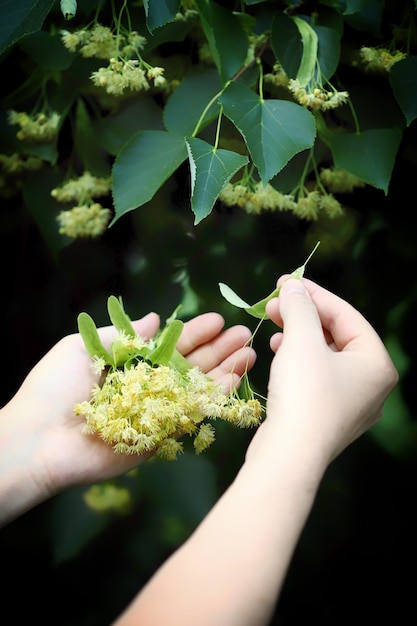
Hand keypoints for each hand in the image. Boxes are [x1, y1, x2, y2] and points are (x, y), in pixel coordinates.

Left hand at [0, 312, 255, 525]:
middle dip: (217, 349)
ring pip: (197, 388)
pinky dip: (215, 399)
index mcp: (129, 364)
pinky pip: (191, 415)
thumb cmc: (54, 388)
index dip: (194, 332)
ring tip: (249, 352)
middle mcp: (146, 386)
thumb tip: (155, 318)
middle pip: (189, 365)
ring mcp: (156, 412)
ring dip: (224, 370)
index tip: (217, 319)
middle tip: (243, 333)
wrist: (38, 439)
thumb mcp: (83, 345)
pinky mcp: (160, 436)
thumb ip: (124, 333)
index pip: (169, 345)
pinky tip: (236, 380)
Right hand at [247, 276, 397, 470]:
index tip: (287, 281)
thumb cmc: (304, 394)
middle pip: (337, 335)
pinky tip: (277, 352)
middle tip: (276, 302)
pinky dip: (298, 360)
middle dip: (304, 316)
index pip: (347, 316)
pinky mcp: (329, 417)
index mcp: (377, 364)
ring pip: (325, 357)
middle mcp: (372, 385)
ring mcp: (351, 404)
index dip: (315, 295)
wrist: (289, 455)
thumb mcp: (301, 341)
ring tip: (275, 325)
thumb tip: (293, 285)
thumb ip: (300, 307)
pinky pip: (317, 378)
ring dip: (298, 336)